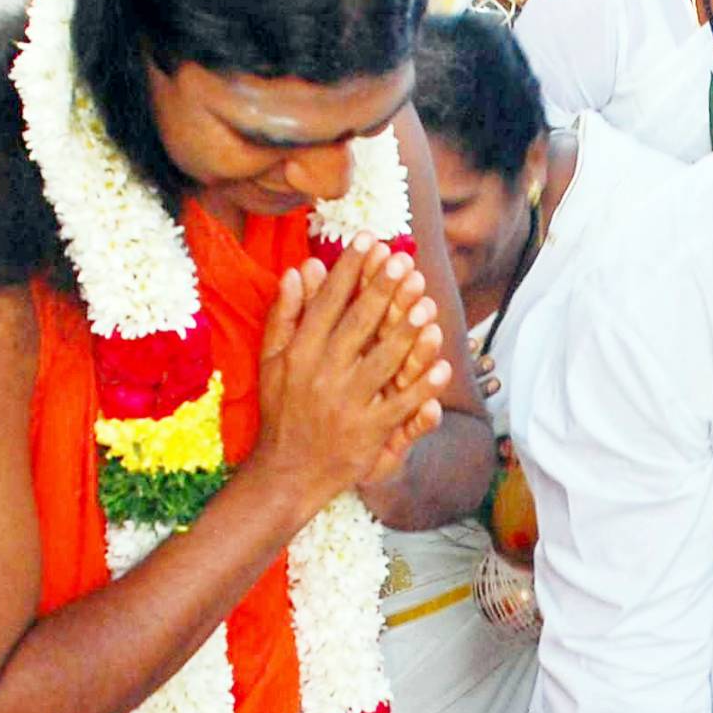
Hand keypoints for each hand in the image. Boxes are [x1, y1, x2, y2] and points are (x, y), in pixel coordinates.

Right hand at [253, 249, 449, 513]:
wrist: (286, 472)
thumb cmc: (281, 411)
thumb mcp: (272, 361)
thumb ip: (285, 315)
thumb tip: (296, 270)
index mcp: (300, 353)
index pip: (328, 303)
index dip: (350, 270)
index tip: (369, 241)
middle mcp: (323, 375)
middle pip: (358, 324)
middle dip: (383, 290)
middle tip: (405, 260)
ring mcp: (348, 404)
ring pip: (382, 361)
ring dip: (406, 333)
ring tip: (426, 303)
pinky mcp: (369, 433)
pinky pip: (399, 406)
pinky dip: (421, 387)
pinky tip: (441, 366)